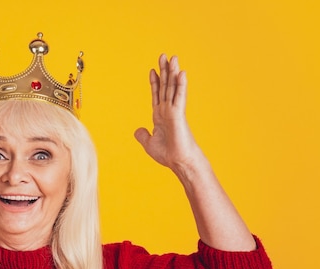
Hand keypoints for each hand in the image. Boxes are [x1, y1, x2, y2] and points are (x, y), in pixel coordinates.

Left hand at [134, 54, 202, 172]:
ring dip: (172, 72)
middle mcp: (167, 110)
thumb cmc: (167, 154)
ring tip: (173, 58)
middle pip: (165, 86)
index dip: (155, 82)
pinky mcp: (179, 114)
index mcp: (160, 116)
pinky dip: (180, 84)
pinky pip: (180, 96)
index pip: (157, 94)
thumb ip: (142, 135)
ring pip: (173, 87)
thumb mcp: (148, 143)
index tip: (152, 70)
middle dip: (164, 71)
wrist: (178, 161)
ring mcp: (174, 110)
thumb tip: (138, 130)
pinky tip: (181, 73)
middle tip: (163, 56)